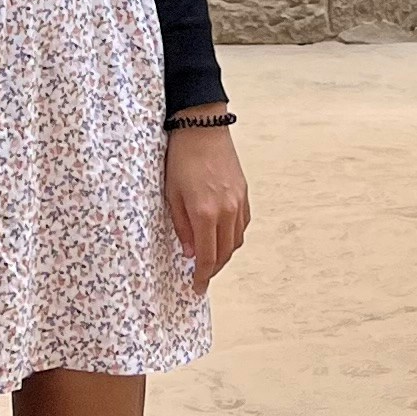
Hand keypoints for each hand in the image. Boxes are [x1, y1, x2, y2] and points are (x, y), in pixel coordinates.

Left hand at [165, 124, 248, 290]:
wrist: (202, 127)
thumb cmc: (181, 159)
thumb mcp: (172, 194)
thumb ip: (182, 226)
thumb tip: (190, 252)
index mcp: (205, 213)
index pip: (206, 257)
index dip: (201, 276)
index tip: (196, 288)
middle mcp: (226, 211)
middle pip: (224, 253)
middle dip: (213, 269)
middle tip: (201, 277)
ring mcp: (238, 202)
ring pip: (236, 241)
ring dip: (224, 255)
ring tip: (211, 258)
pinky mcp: (244, 192)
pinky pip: (242, 224)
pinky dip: (234, 236)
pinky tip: (223, 236)